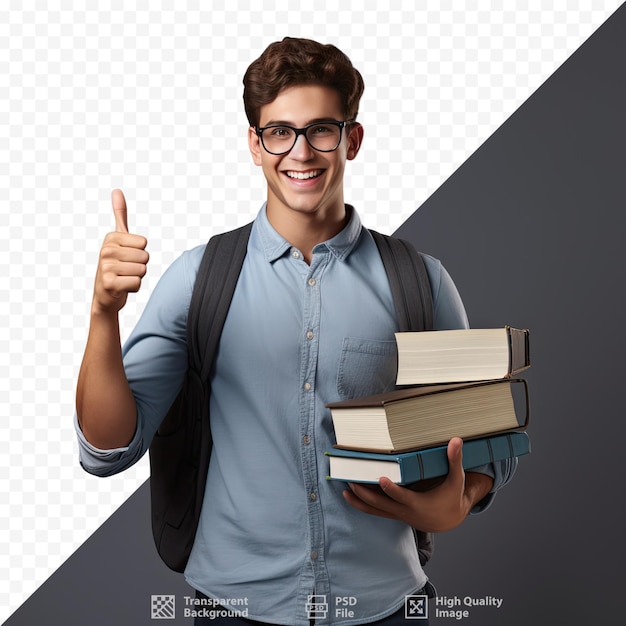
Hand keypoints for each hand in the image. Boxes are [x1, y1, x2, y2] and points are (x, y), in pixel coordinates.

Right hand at [92, 189, 148, 314]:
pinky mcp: (109, 284)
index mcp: (111, 238)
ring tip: (124, 278)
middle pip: (145, 257)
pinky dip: (133, 288)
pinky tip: (122, 287)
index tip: (127, 257)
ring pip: (142, 270)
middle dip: (139, 266)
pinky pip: (137, 283)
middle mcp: (106, 251)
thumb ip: (120, 215)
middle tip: (126, 270)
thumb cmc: (115, 266)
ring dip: (136, 277)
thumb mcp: (117, 239)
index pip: (144, 243)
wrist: (104, 295)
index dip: (140, 253)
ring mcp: (106, 267)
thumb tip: (117, 191)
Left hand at [342, 437, 493, 532]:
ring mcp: (397, 513)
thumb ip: (454, 460)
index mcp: (419, 503)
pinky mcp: (393, 513)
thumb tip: (456, 440)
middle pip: (381, 504)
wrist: (448, 519)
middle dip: (365, 492)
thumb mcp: (456, 480)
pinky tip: (348, 494)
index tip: (381, 479)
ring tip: (344, 488)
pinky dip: (361, 504)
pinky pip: (374, 510)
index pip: (402, 497)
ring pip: (374, 509)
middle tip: (352, 479)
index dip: (391, 489)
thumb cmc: (451, 496)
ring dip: (359, 500)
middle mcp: (405, 511)